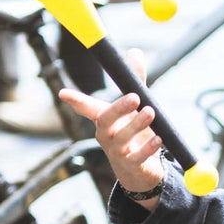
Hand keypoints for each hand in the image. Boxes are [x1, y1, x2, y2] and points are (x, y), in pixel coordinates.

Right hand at [57, 48, 163, 205]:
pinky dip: (148, 147)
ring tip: (150, 112)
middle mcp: (107, 136)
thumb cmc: (134, 135)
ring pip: (122, 139)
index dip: (76, 100)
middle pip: (105, 121)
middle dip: (118, 108)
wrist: (140, 172)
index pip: (88, 108)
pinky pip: (138, 157)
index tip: (64, 93)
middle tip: (134, 96)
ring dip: (136, 125)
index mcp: (105, 120)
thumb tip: (135, 51)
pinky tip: (159, 138)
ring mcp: (118, 153)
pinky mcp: (132, 167)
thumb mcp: (135, 107)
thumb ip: (135, 81)